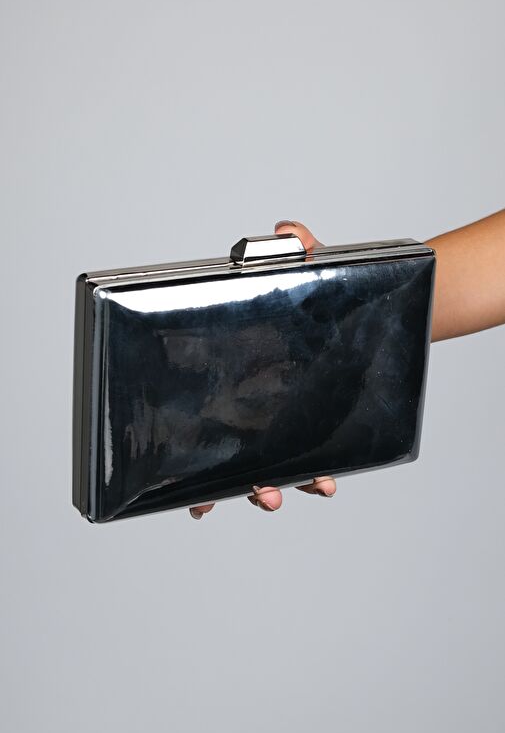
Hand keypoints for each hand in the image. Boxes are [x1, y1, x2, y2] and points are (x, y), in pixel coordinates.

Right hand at [189, 219, 335, 518]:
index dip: (191, 460)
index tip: (186, 491)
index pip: (208, 420)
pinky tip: (326, 484)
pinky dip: (316, 476)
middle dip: (226, 485)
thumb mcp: (313, 268)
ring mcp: (291, 420)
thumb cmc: (330, 294)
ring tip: (280, 494)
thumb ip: (299, 249)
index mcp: (242, 371)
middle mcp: (260, 403)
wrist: (375, 313)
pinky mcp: (322, 426)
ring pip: (272, 467)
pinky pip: (315, 460)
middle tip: (220, 500)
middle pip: (232, 456)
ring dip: (270, 488)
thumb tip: (287, 232)